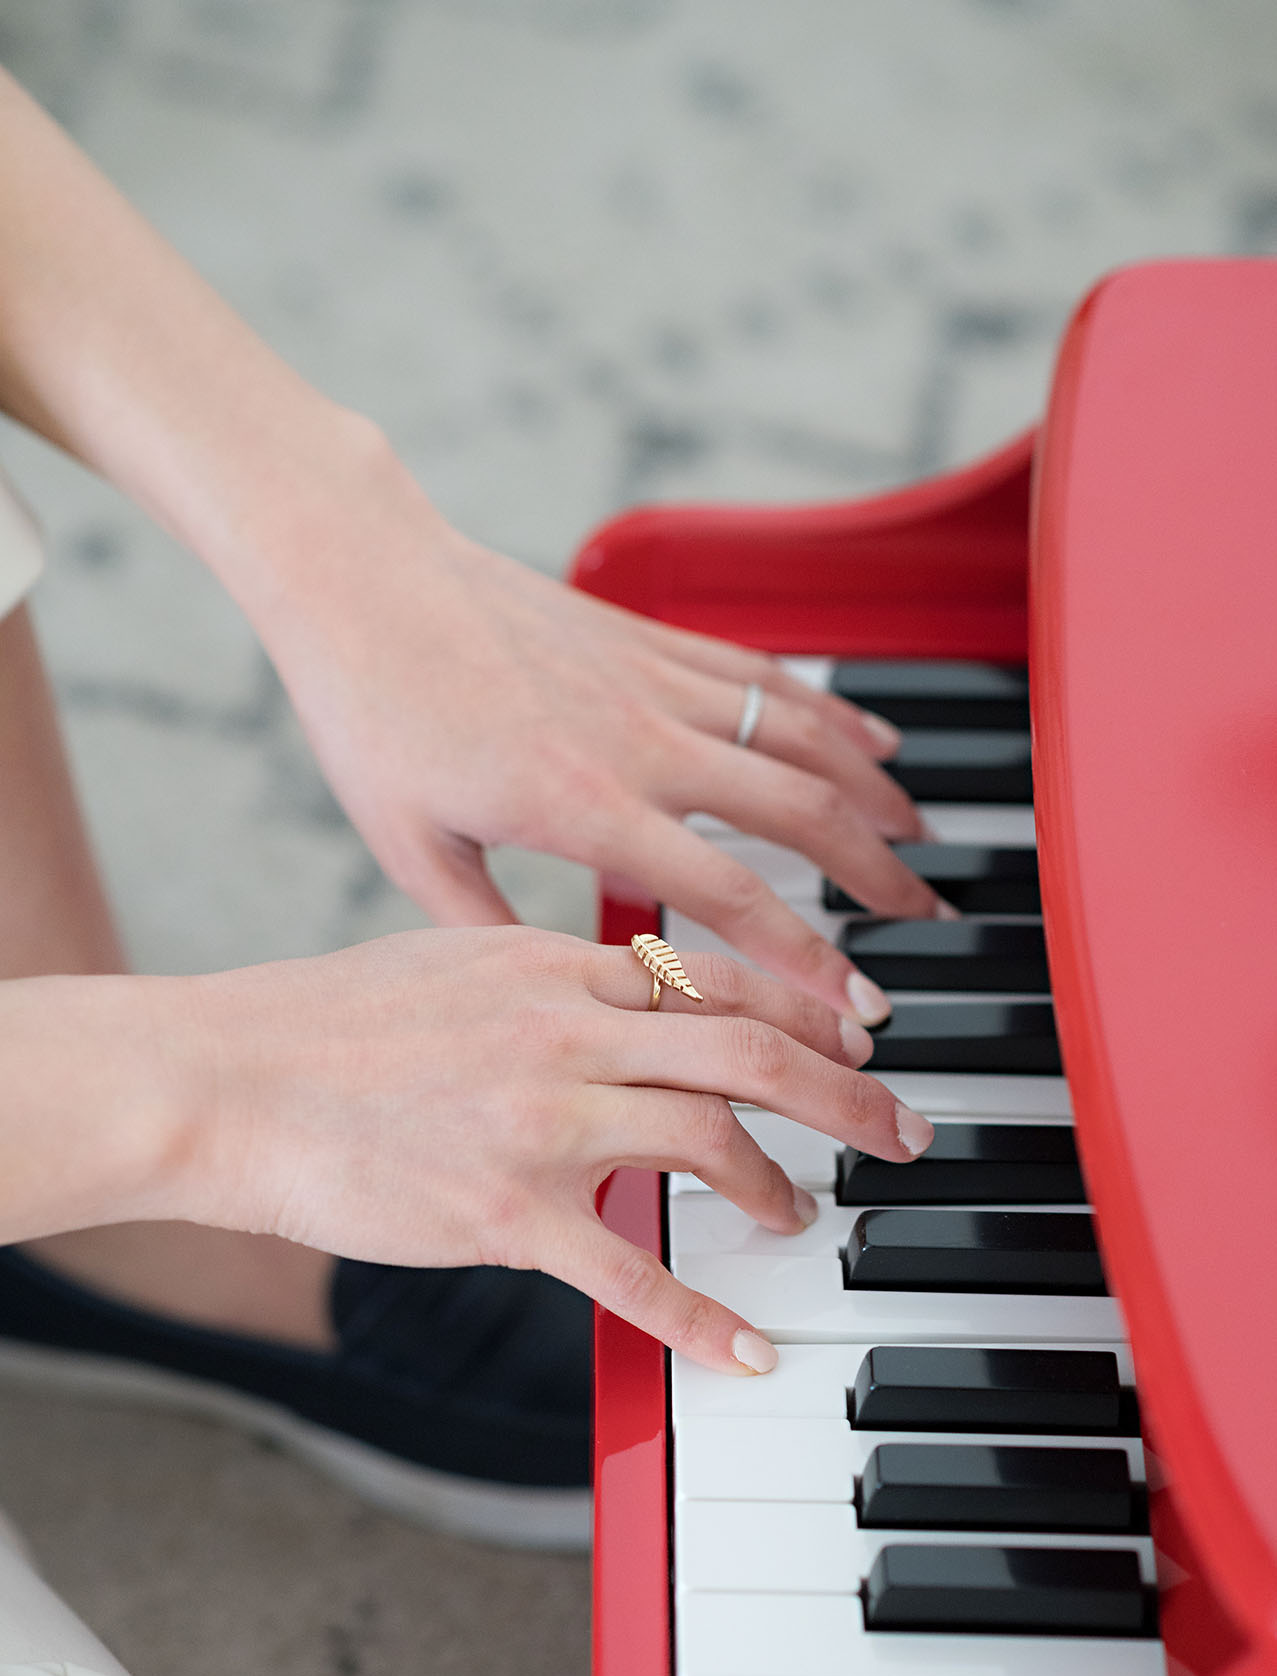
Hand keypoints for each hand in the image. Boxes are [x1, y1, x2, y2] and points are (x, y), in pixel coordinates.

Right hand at [162, 927, 933, 1371]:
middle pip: (752, 1051)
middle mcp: (567, 1031)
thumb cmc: (325, 1022)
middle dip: (848, 1092)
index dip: (808, 1005)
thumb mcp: (451, 959)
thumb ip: (549, 974)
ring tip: (804, 1219)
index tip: (859, 1032)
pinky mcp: (506, 1212)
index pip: (719, 976)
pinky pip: (629, 1273)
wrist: (230, 1078)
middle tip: (902, 1130)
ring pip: (710, 1144)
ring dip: (779, 1188)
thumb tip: (618, 985)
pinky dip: (700, 1319)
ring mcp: (543, 1122)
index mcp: (558, 964)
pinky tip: (747, 1353)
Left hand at [245, 427, 946, 1021]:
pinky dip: (833, 712)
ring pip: (801, 737)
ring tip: (923, 841)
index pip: (729, 894)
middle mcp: (639, 739)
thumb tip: (548, 985)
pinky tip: (874, 739)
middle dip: (877, 878)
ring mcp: (653, 679)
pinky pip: (766, 677)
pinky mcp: (650, 637)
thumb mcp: (411, 847)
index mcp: (583, 805)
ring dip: (875, 792)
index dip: (807, 957)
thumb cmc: (372, 712)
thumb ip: (487, 923)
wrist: (360, 574)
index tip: (858, 1004)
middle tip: (925, 926)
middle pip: (799, 813)